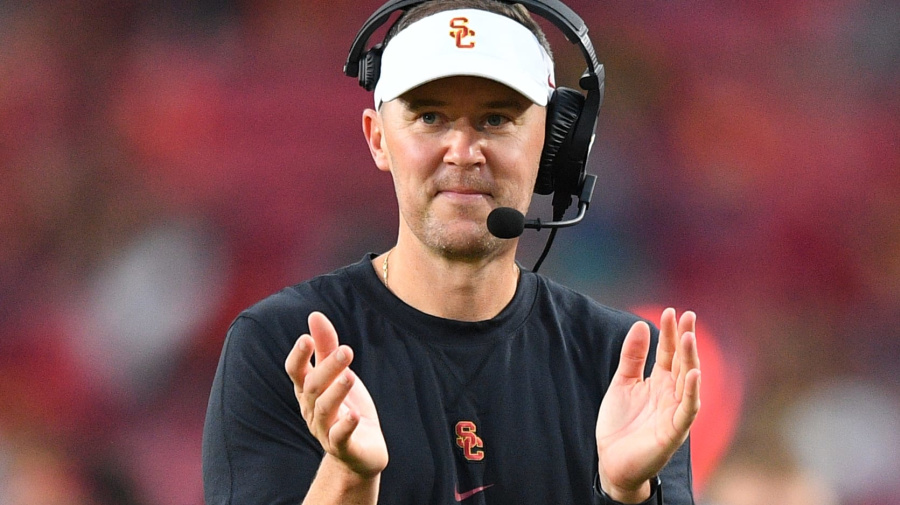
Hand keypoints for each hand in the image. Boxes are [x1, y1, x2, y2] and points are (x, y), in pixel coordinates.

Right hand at [285, 311, 388, 477]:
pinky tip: (354, 416)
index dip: (299, 356)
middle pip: (314, 387)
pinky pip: (339, 437)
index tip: (306, 338)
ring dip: (336, 392)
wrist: (360, 452)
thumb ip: (326, 346)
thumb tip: (314, 315)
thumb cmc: (346, 406)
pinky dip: (345, 426)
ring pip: (324, 410)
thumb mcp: (337, 374)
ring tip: (349, 376)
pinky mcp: (344, 447)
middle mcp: (311, 410)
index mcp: (308, 391)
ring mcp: (325, 430)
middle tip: (347, 350)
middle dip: (328, 368)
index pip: (295, 372)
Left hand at [595, 308, 700, 502]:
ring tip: (689, 336)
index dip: (670, 333)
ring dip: (690, 359)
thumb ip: (632, 356)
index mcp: (660, 382)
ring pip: (688, 381)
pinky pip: (688, 409)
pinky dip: (693, 391)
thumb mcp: (623, 383)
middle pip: (682, 362)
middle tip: (687, 315)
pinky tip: (693, 373)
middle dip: (685, 339)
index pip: (669, 352)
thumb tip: (641, 324)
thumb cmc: (620, 424)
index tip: (670, 311)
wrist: (612, 462)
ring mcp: (675, 412)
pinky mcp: (674, 431)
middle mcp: (671, 394)